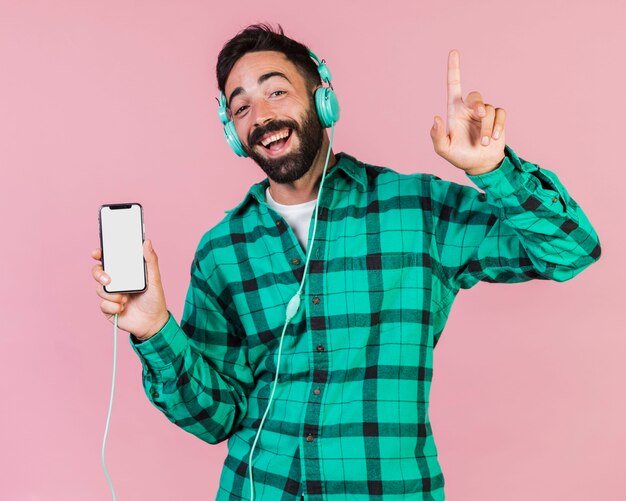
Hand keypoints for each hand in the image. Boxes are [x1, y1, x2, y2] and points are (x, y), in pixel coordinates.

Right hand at [91, 240, 168, 340]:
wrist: (153, 322)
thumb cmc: (154, 299)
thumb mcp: (154, 279)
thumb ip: (151, 260)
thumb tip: (147, 242)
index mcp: (125, 272)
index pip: (109, 260)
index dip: (100, 254)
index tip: (96, 253)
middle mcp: (116, 282)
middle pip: (98, 272)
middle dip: (99, 274)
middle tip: (108, 279)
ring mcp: (111, 295)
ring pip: (100, 289)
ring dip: (113, 295)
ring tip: (126, 299)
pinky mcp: (108, 308)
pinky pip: (103, 304)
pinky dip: (114, 306)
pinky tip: (123, 309)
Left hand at [430, 50, 505, 175]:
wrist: (479, 164)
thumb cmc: (459, 155)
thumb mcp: (444, 149)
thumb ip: (437, 136)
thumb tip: (436, 118)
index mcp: (455, 110)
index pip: (454, 85)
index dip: (454, 69)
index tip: (454, 51)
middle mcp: (470, 108)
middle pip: (476, 96)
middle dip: (478, 105)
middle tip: (479, 115)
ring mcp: (485, 113)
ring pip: (489, 110)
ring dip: (486, 128)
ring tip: (483, 143)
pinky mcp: (497, 119)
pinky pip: (500, 115)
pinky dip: (498, 126)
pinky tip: (494, 138)